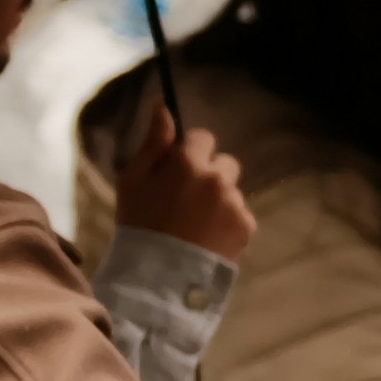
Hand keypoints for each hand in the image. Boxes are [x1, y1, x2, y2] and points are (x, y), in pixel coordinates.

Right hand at [114, 110, 254, 265]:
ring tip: (196, 226)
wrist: (156, 277)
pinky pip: (240, 215)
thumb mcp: (133, 180)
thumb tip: (163, 104)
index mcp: (188, 162)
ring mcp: (235, 203)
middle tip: (187, 202)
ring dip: (219, 201)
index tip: (177, 173)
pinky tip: (207, 239)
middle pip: (224, 163)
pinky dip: (228, 224)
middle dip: (209, 175)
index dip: (189, 153)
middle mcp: (218, 177)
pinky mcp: (247, 226)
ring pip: (232, 191)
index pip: (203, 137)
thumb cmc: (138, 225)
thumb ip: (154, 141)